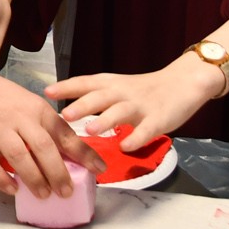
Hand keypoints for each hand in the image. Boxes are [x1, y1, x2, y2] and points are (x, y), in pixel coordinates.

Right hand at [0, 71, 102, 199]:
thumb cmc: (4, 100)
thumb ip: (49, 128)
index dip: (84, 153)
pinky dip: (1, 179)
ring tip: (43, 194)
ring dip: (33, 178)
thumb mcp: (31, 106)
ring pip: (18, 155)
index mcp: (38, 109)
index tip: (99, 169)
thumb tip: (75, 156)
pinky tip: (12, 189)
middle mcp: (19, 117)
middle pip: (43, 147)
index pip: (65, 133)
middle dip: (57, 172)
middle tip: (66, 192)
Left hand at [44, 53, 224, 150]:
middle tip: (63, 115)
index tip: (46, 92)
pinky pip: (146, 129)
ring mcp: (141, 105)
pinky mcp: (158, 119)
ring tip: (90, 130)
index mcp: (110, 84)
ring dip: (105, 120)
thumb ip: (94, 98)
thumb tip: (63, 114)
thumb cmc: (143, 90)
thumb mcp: (116, 88)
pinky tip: (125, 146)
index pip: (85, 82)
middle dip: (81, 105)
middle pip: (100, 96)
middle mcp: (122, 92)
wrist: (182, 83)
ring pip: (120, 111)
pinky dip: (136, 138)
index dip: (66, 87)